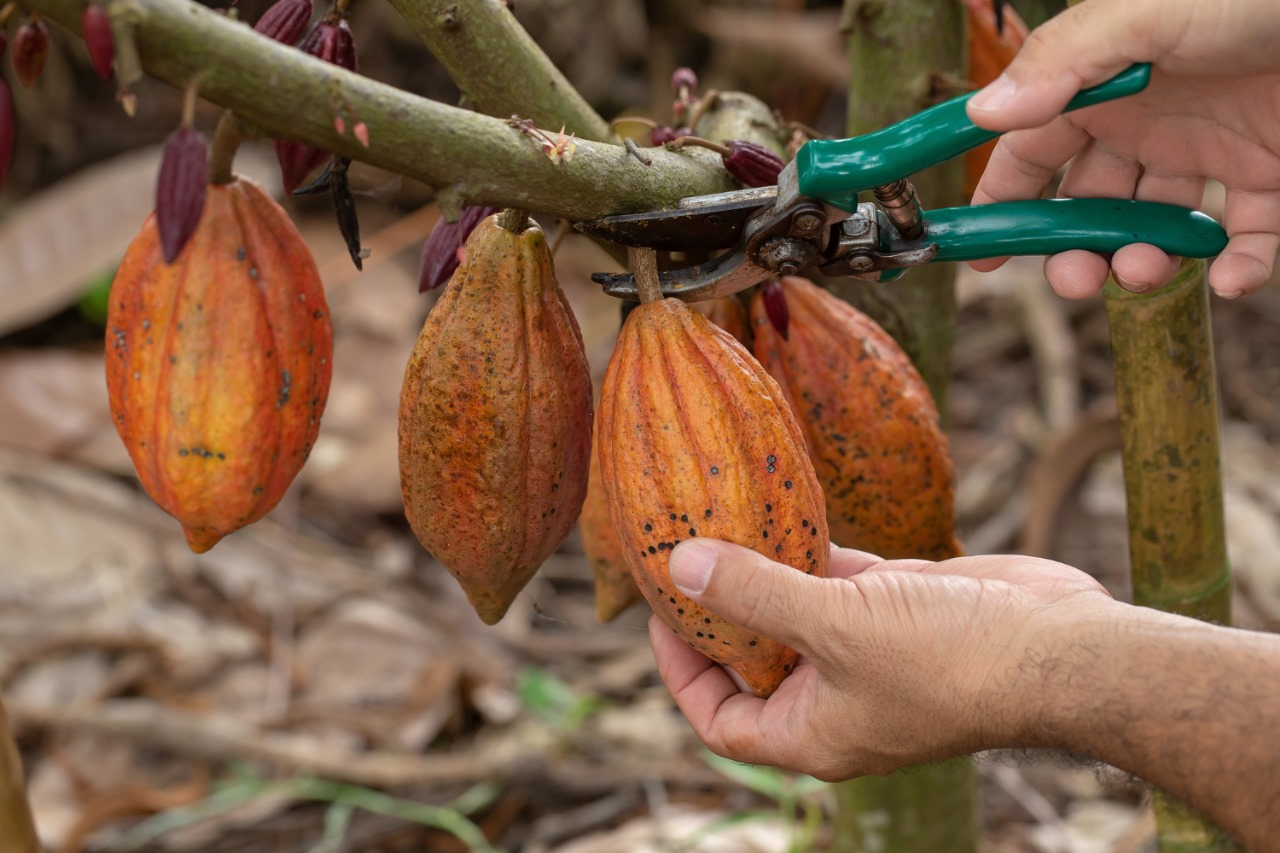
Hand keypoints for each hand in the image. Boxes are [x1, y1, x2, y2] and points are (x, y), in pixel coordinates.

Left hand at [649, 539, 1111, 780]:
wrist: (1063, 648)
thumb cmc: (950, 660)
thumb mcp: (835, 627)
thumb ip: (755, 594)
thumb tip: (679, 566)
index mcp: (812, 733)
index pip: (720, 721)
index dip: (682, 674)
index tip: (661, 615)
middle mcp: (836, 699)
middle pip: (754, 662)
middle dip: (720, 613)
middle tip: (684, 555)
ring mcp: (869, 652)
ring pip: (797, 612)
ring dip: (765, 573)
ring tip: (721, 523)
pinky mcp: (901, 609)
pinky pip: (840, 580)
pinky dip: (814, 551)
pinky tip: (788, 509)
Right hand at [965, 0, 1279, 298]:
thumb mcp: (1150, 13)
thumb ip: (1066, 62)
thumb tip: (985, 113)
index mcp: (1105, 84)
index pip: (1033, 151)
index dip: (1002, 202)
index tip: (979, 256)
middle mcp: (1151, 121)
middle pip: (1090, 204)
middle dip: (1074, 249)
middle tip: (1076, 278)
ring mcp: (1212, 150)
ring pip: (1157, 227)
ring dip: (1142, 262)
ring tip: (1145, 271)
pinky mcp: (1274, 175)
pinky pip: (1246, 236)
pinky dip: (1236, 267)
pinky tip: (1229, 277)